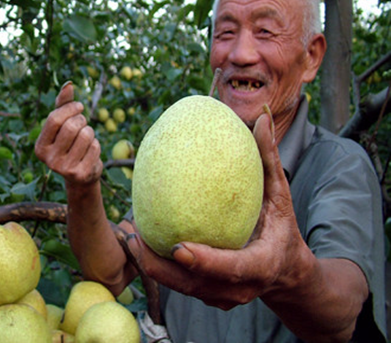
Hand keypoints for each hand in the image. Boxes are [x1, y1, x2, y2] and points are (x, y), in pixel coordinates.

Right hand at [34, 81, 102, 186]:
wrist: (80, 175)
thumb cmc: (69, 143)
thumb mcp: (63, 124)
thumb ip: (63, 104)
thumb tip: (68, 84)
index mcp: (40, 147)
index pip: (54, 119)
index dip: (70, 108)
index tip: (79, 106)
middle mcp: (49, 160)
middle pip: (71, 127)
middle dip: (82, 120)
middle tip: (83, 123)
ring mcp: (64, 169)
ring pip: (86, 135)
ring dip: (90, 131)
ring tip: (86, 137)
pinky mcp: (81, 174)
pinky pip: (95, 147)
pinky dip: (96, 144)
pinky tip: (90, 151)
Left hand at [126, 109, 309, 309]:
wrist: (288, 273)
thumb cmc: (283, 228)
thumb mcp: (281, 194)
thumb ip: (269, 159)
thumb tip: (261, 117)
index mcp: (260, 265)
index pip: (230, 268)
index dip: (204, 261)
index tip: (177, 247)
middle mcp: (238, 289)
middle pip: (193, 284)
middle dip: (159, 266)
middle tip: (133, 236)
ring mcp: (222, 297)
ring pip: (179, 287)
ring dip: (150, 265)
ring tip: (126, 235)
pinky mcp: (208, 296)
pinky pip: (178, 283)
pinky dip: (156, 265)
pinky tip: (136, 240)